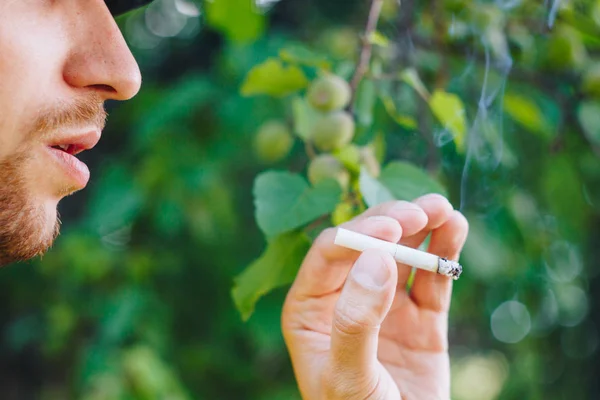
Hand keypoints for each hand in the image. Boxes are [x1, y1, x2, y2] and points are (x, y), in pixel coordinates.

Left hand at [281, 194, 468, 399]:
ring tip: (442, 210)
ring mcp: (384, 305)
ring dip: (421, 228)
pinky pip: (432, 278)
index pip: (330, 255)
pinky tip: (453, 228)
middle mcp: (345, 298)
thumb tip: (376, 259)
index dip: (360, 234)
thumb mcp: (350, 376)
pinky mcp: (420, 318)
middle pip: (366, 245)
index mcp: (310, 308)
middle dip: (392, 223)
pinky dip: (443, 252)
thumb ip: (356, 320)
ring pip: (401, 254)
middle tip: (421, 211)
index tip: (392, 225)